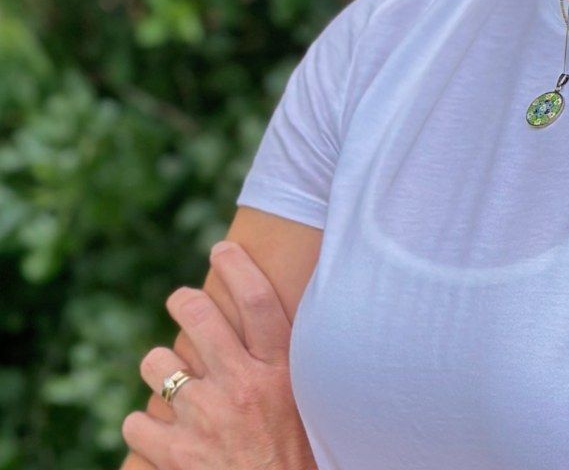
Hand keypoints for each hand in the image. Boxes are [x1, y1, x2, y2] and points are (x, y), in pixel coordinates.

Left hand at [122, 241, 316, 469]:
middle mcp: (242, 386)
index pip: (258, 300)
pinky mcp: (174, 455)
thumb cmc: (295, 454)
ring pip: (157, 364)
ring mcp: (205, 419)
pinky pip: (136, 422)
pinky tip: (158, 433)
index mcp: (280, 370)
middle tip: (182, 301)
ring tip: (171, 380)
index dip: (237, 266)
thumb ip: (280, 363)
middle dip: (183, 301)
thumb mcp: (303, 400)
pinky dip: (143, 427)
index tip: (222, 248)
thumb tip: (260, 322)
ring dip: (159, 369)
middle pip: (200, 317)